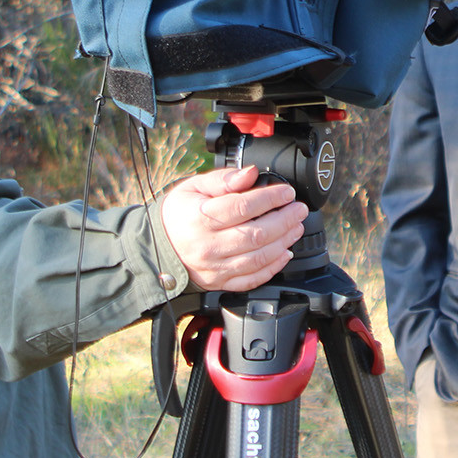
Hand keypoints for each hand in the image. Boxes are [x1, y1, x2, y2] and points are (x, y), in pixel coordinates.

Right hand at [160, 167, 308, 291]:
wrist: (159, 246)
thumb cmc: (179, 214)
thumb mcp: (194, 187)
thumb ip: (223, 179)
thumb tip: (250, 173)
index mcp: (200, 218)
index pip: (242, 207)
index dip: (270, 198)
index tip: (286, 192)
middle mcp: (208, 246)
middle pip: (256, 235)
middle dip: (285, 220)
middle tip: (298, 210)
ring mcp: (215, 268)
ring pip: (258, 258)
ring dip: (284, 242)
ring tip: (295, 227)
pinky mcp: (220, 283)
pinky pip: (252, 279)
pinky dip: (273, 267)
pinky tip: (284, 252)